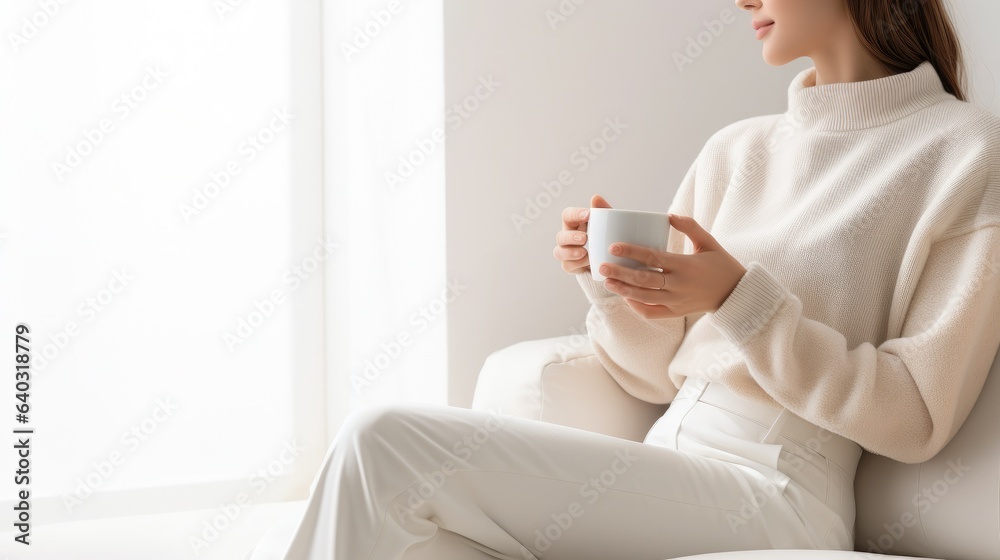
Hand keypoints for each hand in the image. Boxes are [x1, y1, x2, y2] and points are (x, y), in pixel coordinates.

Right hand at [553, 194, 611, 273]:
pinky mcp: (570, 266)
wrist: (612, 258)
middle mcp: (567, 238)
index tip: (587, 215)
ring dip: (570, 252)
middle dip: (571, 237)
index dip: (574, 214)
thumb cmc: (606, 236)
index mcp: (574, 224)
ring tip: (584, 252)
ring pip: (559, 252)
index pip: (567, 215)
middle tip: (585, 238)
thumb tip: (596, 197)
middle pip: (560, 236)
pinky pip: (567, 265)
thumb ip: (603, 210)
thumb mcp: (608, 223)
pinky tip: (588, 262)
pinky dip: (577, 264)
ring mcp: (566, 253)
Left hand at [597, 213, 746, 318]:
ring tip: (607, 281)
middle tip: (602, 266)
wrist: (736, 294)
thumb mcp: (709, 242)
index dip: (631, 252)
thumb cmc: (721, 264)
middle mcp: (679, 285)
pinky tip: (625, 297)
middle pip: (643, 280)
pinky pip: (652, 312)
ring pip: (644, 297)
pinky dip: (636, 307)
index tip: (613, 246)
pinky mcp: (676, 312)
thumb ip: (690, 226)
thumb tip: (668, 215)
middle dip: (620, 272)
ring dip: (623, 290)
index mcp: (686, 265)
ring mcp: (676, 301)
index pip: (653, 258)